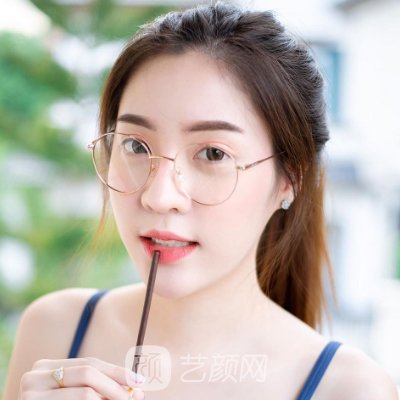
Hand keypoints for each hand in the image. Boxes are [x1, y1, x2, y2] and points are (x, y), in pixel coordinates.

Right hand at [19, 357, 144, 398]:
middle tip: (134, 397)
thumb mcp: (71, 391)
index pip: (90, 363)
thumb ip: (96, 385)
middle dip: (115, 386)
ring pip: (85, 395)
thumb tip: (134, 387)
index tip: (139, 380)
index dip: (117, 371)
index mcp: (45, 366)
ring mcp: (30, 397)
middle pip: (88, 374)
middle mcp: (35, 377)